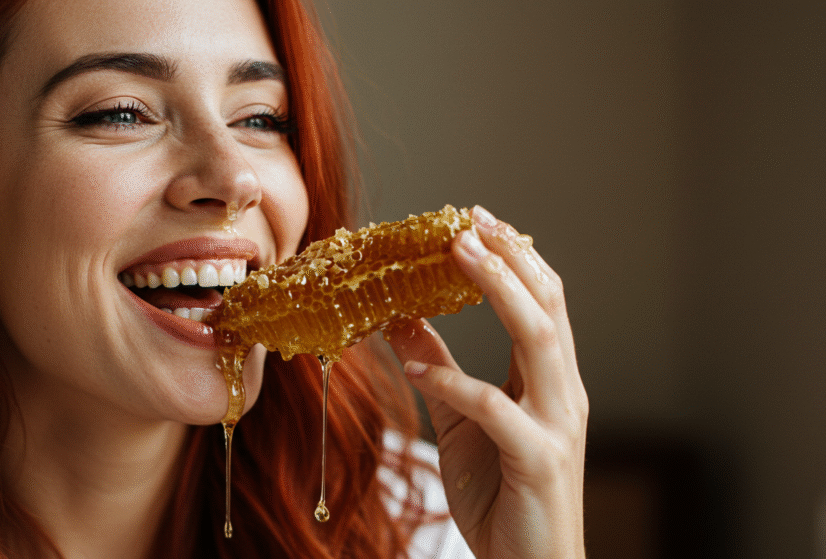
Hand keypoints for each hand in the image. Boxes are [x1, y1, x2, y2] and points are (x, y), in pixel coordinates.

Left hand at [386, 206, 587, 558]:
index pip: (542, 302)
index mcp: (551, 382)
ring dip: (496, 289)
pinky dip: (452, 380)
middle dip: (508, 257)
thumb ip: (439, 370)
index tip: (475, 221)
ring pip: (537, 338)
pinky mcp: (538, 459)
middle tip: (468, 221)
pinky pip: (495, 407)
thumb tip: (400, 320)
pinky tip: (413, 367)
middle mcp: (564, 394)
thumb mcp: (461, 423)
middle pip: (546, 305)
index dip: (512, 258)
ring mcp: (558, 425)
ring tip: (456, 256)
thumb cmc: (503, 498)